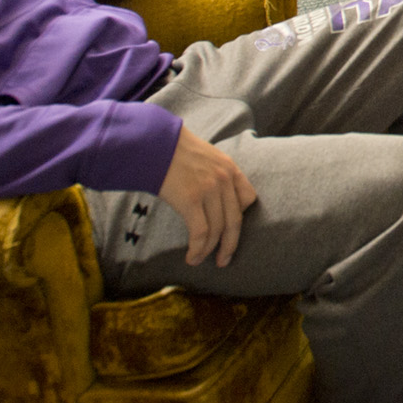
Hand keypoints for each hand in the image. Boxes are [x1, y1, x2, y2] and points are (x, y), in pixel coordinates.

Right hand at [158, 126, 257, 266]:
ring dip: (208, 250)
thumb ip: (215, 175)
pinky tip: (191, 257)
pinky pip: (200, 233)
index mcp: (229, 168)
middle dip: (230, 245)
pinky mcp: (190, 200)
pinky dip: (198, 249)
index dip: (240, 217)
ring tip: (199, 260)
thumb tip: (214, 201)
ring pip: (217, 231)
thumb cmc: (174, 152)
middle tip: (224, 260)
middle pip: (235, 221)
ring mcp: (209, 189)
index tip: (230, 230)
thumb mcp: (205, 157)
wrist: (153, 143)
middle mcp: (223, 179)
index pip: (248, 198)